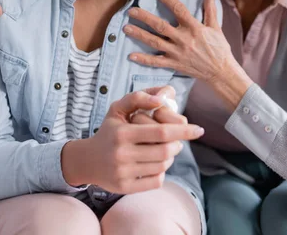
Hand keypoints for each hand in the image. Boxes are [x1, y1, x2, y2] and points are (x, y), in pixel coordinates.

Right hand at [61, 87, 203, 194]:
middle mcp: (122, 154)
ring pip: (162, 166)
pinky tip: (156, 164)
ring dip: (171, 157)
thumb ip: (140, 97)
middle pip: (165, 151)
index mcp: (123, 132)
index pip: (161, 132)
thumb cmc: (109, 130)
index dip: (183, 131)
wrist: (87, 160)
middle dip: (178, 144)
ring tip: (166, 149)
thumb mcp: (118, 108)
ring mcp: (123, 173)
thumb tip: (163, 98)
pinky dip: (162, 172)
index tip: (199, 129)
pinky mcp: (124, 188)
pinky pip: (156, 181)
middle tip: (178, 140)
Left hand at [123, 0, 252, 111]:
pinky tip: (131, 55)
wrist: (221, 72)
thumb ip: (210, 9)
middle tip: (131, 11)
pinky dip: (143, 59)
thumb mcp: (215, 27)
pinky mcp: (174, 64)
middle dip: (144, 18)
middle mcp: (184, 39)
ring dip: (139, 35)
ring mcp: (177, 53)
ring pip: (155, 42)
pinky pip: (156, 62)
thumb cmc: (219, 48)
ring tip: (126, 28)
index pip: (179, 9)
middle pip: (160, 26)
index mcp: (194, 28)